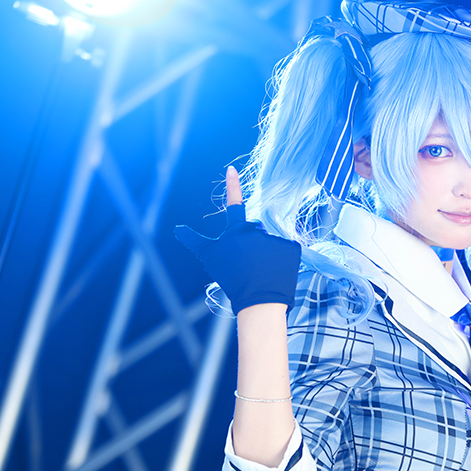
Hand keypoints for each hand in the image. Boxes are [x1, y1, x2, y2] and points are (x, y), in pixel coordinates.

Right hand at [175, 166, 301, 313]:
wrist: (259, 302)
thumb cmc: (232, 280)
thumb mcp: (210, 258)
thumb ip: (194, 240)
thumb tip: (177, 229)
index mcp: (236, 230)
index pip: (234, 203)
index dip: (232, 186)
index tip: (231, 169)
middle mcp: (256, 229)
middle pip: (255, 231)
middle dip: (253, 244)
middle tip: (249, 265)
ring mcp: (276, 237)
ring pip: (271, 241)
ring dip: (267, 253)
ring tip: (263, 270)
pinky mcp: (292, 247)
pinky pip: (287, 249)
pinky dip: (283, 259)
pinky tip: (276, 271)